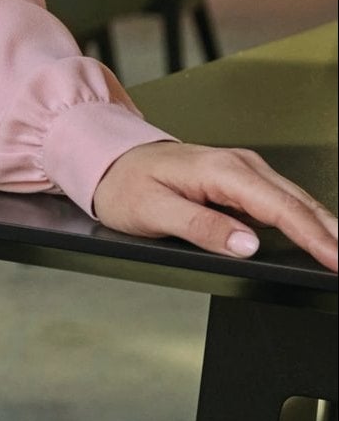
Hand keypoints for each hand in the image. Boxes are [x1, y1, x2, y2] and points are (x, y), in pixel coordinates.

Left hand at [92, 141, 338, 270]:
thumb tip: (247, 245)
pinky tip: (321, 238)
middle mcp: (237, 164)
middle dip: (333, 234)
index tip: (337, 260)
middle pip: (298, 203)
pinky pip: (283, 201)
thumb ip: (201, 228)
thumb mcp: (152, 211)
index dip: (315, 237)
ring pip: (296, 201)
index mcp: (219, 170)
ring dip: (326, 227)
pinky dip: (307, 220)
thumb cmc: (124, 184)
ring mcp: (242, 170)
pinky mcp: (241, 180)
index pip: (280, 208)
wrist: (106, 160)